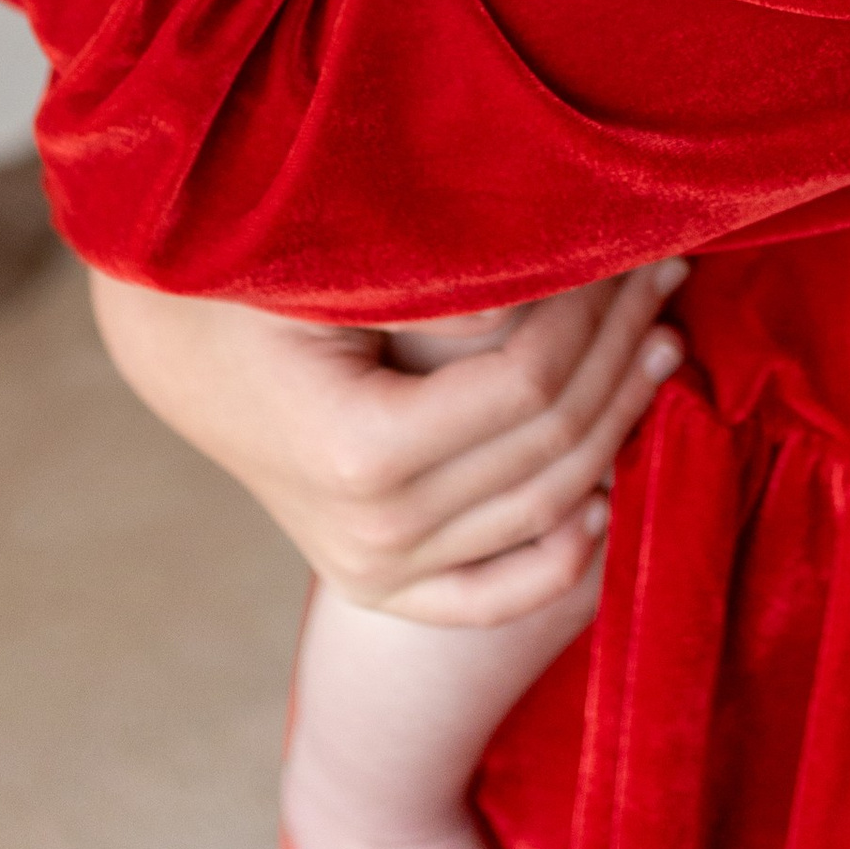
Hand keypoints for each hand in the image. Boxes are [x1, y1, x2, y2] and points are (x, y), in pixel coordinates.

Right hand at [86, 267, 689, 622]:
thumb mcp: (330, 265)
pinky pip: (492, 596)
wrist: (179, 351)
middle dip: (623, 356)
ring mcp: (375, 572)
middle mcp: (372, 533)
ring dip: (616, 425)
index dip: (594, 316)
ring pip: (542, 510)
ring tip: (664, 348)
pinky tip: (609, 494)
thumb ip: (436, 285)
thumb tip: (539, 294)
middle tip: (670, 282)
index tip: (634, 252)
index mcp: (357, 450)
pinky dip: (560, 557)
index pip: (527, 386)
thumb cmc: (254, 282)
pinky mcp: (378, 585)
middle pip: (549, 448)